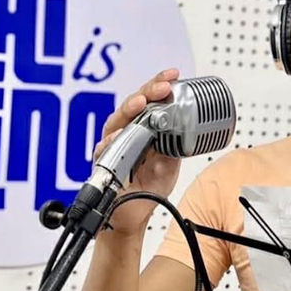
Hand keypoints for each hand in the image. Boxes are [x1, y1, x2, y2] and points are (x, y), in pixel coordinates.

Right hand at [92, 68, 181, 235]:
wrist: (134, 214)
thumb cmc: (148, 187)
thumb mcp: (170, 163)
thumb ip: (175, 144)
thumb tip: (187, 127)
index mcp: (142, 128)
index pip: (150, 100)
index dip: (160, 85)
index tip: (174, 75)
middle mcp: (125, 132)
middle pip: (133, 104)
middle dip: (148, 91)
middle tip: (163, 86)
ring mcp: (112, 145)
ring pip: (117, 121)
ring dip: (129, 110)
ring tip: (141, 102)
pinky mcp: (103, 161)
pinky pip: (105, 148)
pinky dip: (112, 141)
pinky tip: (120, 135)